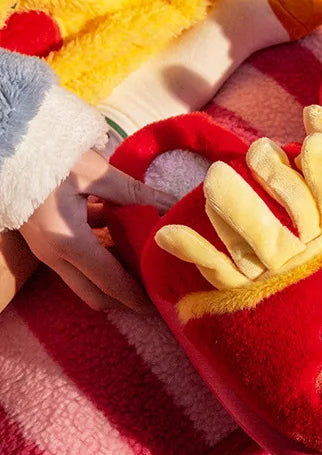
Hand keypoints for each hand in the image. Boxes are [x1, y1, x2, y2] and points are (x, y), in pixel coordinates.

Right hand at [20, 149, 175, 313]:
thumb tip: (173, 204)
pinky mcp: (45, 238)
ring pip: (84, 278)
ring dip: (112, 276)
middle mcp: (55, 255)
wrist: (7, 146)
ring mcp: (47, 249)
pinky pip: (76, 258)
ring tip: (145, 266)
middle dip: (123, 298)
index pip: (109, 281)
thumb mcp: (94, 172)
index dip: (135, 297)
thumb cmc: (47, 156)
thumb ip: (135, 192)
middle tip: (154, 291)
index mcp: (69, 242)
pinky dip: (100, 255)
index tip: (158, 308)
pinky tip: (123, 237)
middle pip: (94, 292)